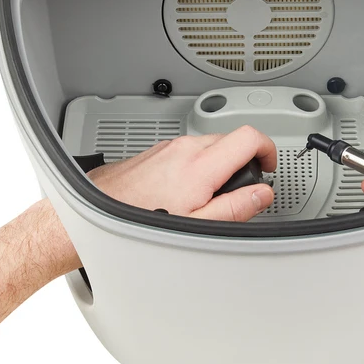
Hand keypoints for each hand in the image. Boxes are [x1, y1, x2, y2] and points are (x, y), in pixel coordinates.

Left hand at [87, 126, 275, 221]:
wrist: (95, 212)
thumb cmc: (139, 222)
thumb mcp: (198, 225)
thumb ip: (236, 207)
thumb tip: (263, 194)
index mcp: (201, 165)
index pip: (250, 137)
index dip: (268, 150)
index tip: (269, 166)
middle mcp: (185, 148)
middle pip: (231, 140)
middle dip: (243, 162)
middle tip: (240, 189)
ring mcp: (168, 147)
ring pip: (208, 146)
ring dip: (218, 165)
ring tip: (209, 195)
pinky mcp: (155, 152)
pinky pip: (187, 152)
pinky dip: (196, 166)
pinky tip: (184, 191)